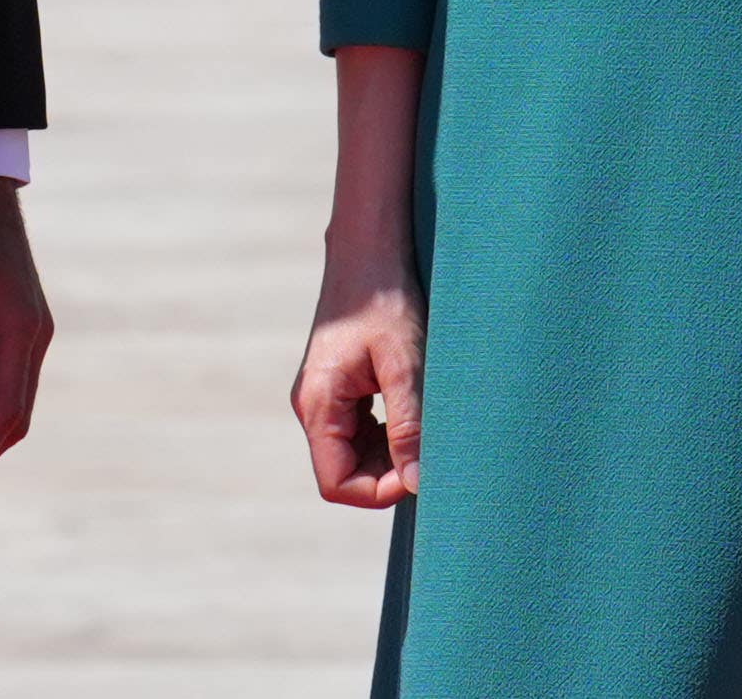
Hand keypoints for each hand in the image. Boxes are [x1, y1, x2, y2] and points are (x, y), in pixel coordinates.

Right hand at [290, 245, 422, 509]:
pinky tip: (411, 410)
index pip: (337, 482)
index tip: (419, 470)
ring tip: (423, 425)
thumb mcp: (404, 364)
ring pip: (351, 453)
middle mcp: (312, 406)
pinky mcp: (336, 387)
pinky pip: (356, 431)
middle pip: (343, 471)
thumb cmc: (385, 300)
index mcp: (318, 404)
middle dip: (387, 472)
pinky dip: (385, 433)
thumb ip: (408, 426)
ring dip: (388, 453)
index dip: (379, 490)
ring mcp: (322, 397)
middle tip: (428, 448)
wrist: (368, 251)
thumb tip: (417, 482)